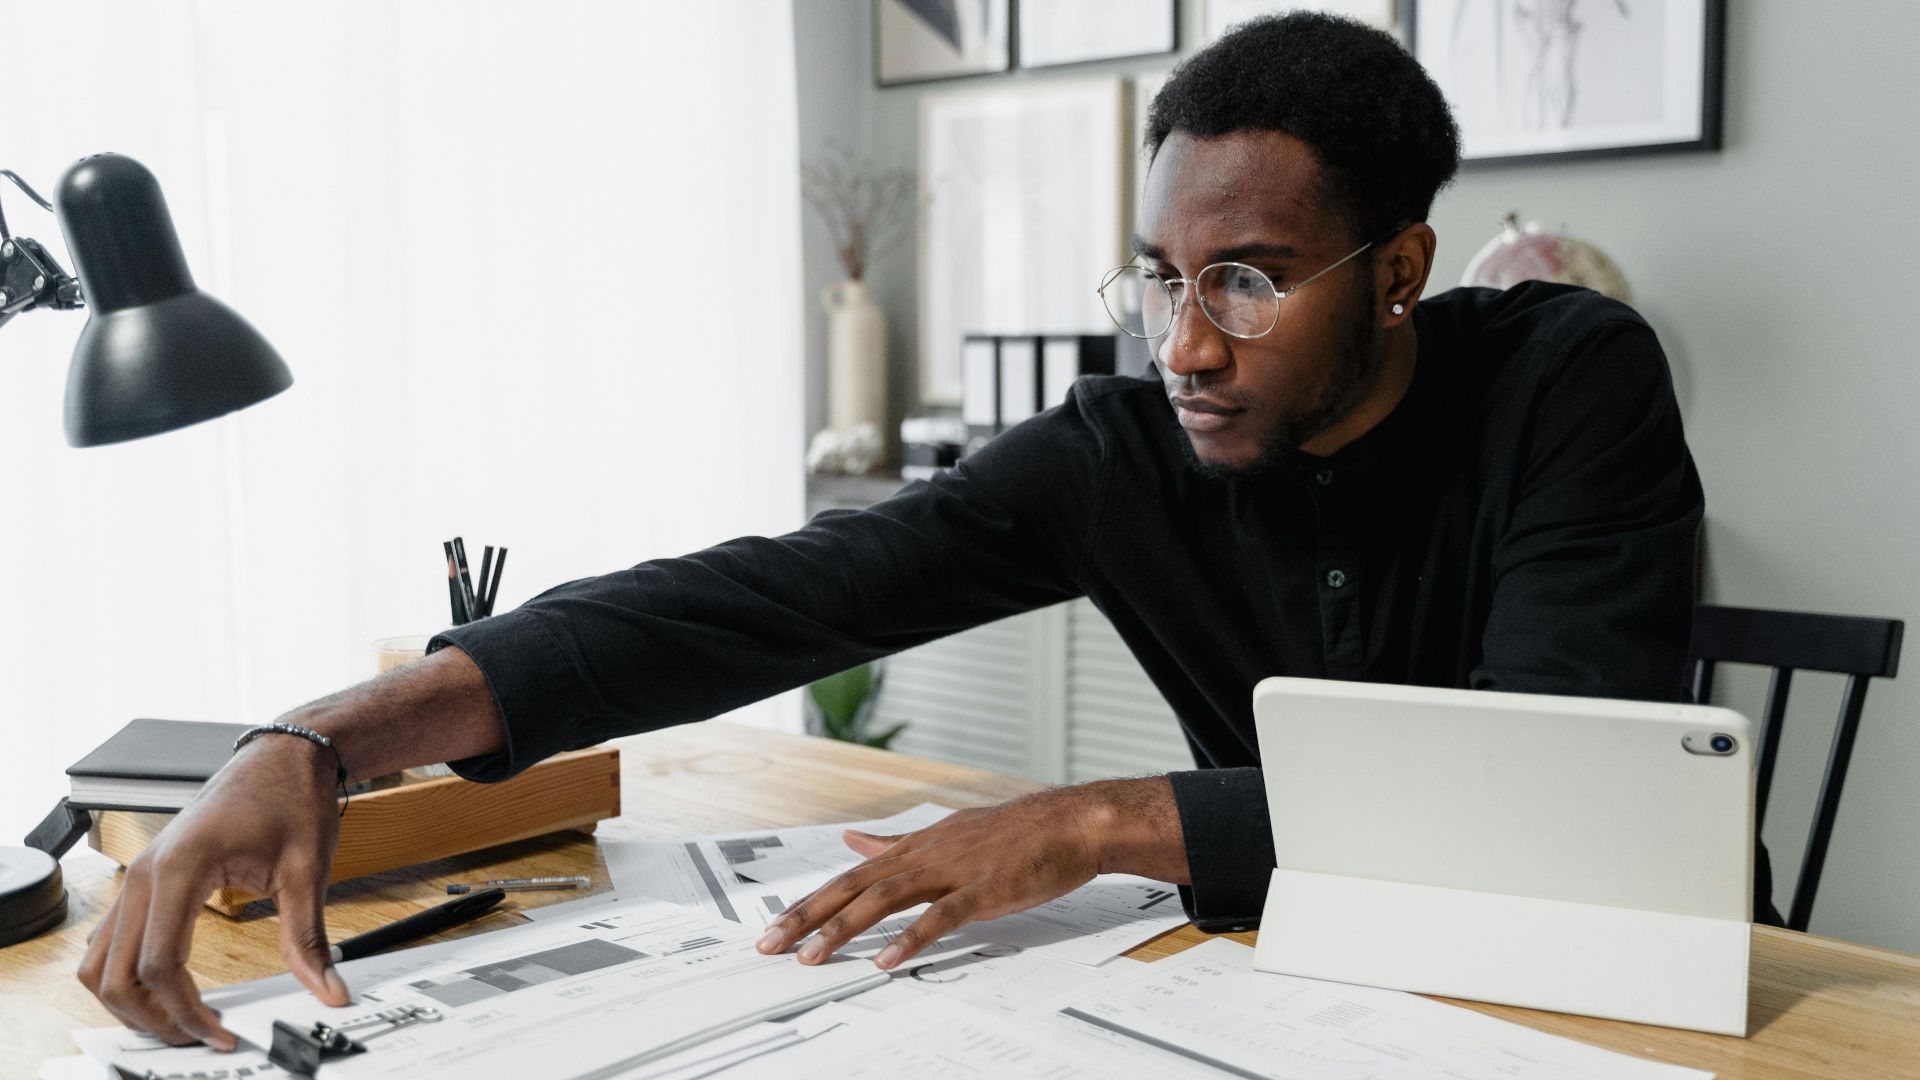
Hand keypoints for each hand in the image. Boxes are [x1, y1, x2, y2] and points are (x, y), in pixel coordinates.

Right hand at [77, 735, 350, 1048]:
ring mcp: (136, 874)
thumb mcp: (307, 868)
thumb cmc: (291, 796)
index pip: (159, 965)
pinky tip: (164, 990)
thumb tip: (327, 986)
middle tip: (198, 1038)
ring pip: (99, 961)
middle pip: (115, 973)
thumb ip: (308, 936)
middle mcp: (144, 873)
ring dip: (129, 1001)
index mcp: (181, 868)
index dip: (186, 1012)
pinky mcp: (143, 878)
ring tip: (180, 1022)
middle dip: (152, 1017)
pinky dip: (124, 974)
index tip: (221, 1034)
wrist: (282, 754)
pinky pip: (110, 939)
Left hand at [754, 777, 1186, 969]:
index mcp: (915, 846)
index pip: (850, 876)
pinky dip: (909, 939)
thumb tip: (854, 842)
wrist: (1070, 823)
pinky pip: (938, 918)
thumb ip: (897, 843)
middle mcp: (924, 855)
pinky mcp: (981, 891)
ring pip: (884, 900)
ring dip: (843, 929)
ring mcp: (951, 872)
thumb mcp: (946, 831)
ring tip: (811, 957)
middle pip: (853, 886)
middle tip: (768, 944)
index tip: (775, 926)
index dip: (810, 901)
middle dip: (806, 916)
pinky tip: (885, 960)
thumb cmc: (1015, 833)